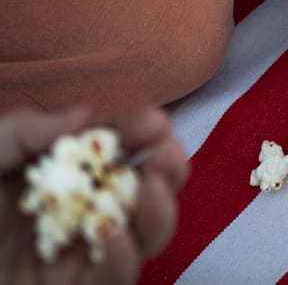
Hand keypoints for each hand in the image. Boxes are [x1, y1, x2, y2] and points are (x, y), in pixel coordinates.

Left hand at [0, 107, 187, 283]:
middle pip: (140, 190)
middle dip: (165, 169)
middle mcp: (74, 215)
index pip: (110, 149)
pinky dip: (124, 261)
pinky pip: (113, 282)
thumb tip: (83, 115)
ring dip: (158, 212)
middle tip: (170, 152)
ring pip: (142, 236)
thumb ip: (22, 133)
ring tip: (153, 188)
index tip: (156, 121)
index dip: (137, 133)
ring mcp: (74, 258)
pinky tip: (116, 237)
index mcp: (53, 177)